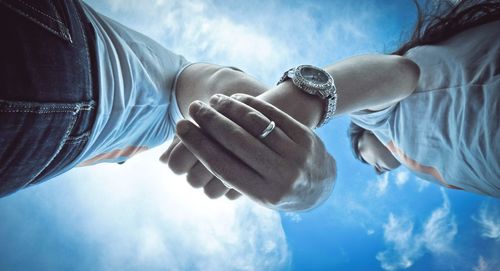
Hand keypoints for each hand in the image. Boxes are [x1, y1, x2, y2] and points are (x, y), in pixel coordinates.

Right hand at [161, 94, 335, 210]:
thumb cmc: (276, 187)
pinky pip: (273, 115)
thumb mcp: (255, 190)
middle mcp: (282, 176)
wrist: (321, 185)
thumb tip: (168, 161)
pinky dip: (251, 105)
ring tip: (212, 101)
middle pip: (237, 142)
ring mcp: (298, 155)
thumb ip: (223, 172)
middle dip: (211, 122)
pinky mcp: (307, 137)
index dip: (198, 145)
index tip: (181, 128)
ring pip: (255, 125)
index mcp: (264, 194)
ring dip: (230, 109)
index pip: (223, 166)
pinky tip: (235, 99)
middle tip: (193, 108)